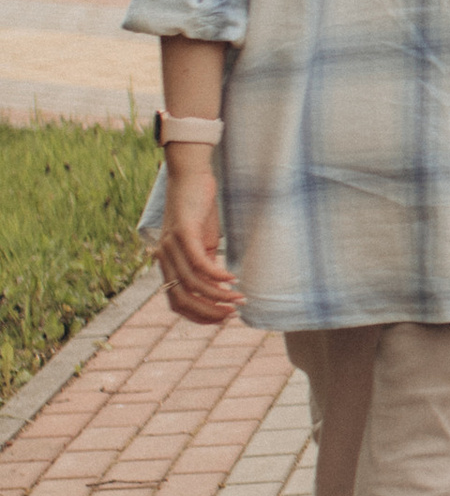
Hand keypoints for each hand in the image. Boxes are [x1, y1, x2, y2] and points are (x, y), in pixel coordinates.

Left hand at [158, 156, 243, 326]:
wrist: (189, 176)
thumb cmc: (197, 210)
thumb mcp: (202, 243)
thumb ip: (205, 266)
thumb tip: (219, 289)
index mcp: (166, 264)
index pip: (176, 303)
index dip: (198, 316)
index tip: (221, 319)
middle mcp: (163, 258)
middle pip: (182, 300)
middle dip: (208, 313)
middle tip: (232, 314)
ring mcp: (171, 246)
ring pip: (193, 284)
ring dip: (218, 296)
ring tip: (239, 298)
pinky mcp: (183, 232)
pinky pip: (199, 263)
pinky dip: (217, 275)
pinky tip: (233, 278)